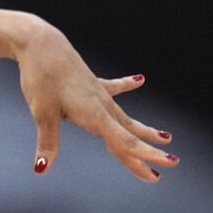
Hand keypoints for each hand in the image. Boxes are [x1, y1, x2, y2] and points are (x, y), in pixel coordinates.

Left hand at [12, 18, 178, 181]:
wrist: (40, 43)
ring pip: (124, 116)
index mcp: (94, 115)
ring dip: (142, 128)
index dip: (145, 156)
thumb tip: (40, 169)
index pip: (124, 142)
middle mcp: (101, 104)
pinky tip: (140, 80)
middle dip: (146, 151)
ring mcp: (97, 92)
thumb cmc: (41, 77)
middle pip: (127, 133)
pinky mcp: (89, 81)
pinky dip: (126, 86)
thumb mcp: (42, 114)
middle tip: (173, 163)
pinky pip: (113, 87)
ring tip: (165, 136)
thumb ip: (47, 143)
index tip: (167, 165)